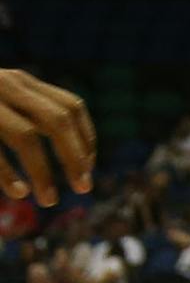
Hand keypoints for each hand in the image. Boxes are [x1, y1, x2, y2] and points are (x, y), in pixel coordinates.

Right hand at [0, 68, 94, 203]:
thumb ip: (32, 116)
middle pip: (57, 120)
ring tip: (49, 200)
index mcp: (20, 81)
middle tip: (84, 189)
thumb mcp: (5, 102)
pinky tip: (17, 193)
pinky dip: (6, 173)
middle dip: (75, 158)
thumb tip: (83, 160)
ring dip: (43, 172)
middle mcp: (4, 83)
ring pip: (26, 136)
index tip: (89, 167)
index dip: (86, 138)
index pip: (70, 106)